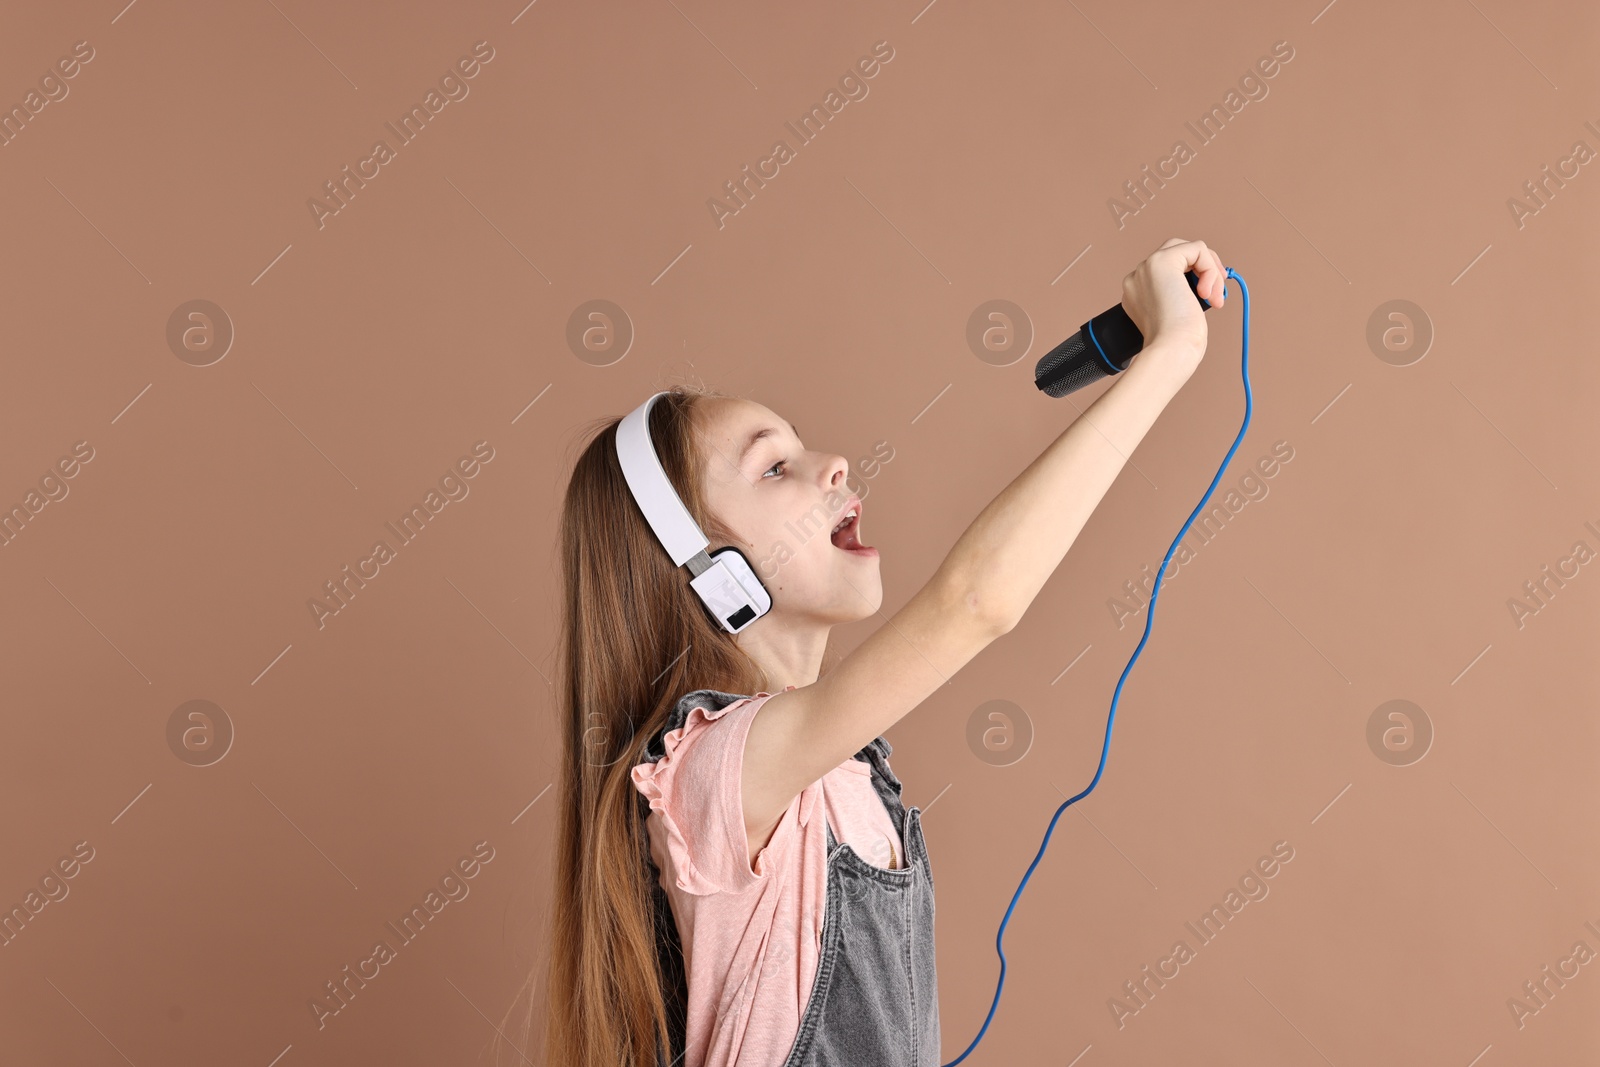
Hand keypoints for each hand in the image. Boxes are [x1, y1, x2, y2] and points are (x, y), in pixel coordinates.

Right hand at [1121, 237, 1226, 366]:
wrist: (1170, 350)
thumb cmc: (1176, 343)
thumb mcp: (1178, 313)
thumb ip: (1182, 294)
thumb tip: (1205, 282)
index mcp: (1138, 292)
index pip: (1169, 269)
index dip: (1195, 275)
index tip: (1210, 293)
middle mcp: (1137, 277)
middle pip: (1177, 251)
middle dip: (1204, 266)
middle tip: (1217, 290)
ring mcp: (1146, 267)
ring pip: (1190, 250)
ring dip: (1211, 271)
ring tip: (1214, 297)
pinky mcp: (1161, 261)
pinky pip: (1197, 249)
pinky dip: (1211, 269)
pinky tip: (1208, 292)